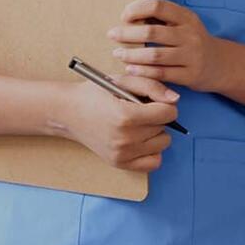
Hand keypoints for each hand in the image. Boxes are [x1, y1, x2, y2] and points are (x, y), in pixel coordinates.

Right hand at [60, 73, 176, 171]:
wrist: (68, 111)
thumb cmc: (96, 93)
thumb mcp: (123, 80)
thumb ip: (153, 87)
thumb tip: (175, 100)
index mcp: (126, 116)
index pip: (169, 113)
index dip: (164, 104)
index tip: (152, 101)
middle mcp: (125, 139)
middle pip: (165, 128)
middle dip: (157, 117)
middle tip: (138, 112)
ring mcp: (122, 154)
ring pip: (163, 144)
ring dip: (155, 133)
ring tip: (138, 124)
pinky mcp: (119, 163)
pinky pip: (154, 162)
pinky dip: (152, 151)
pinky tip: (140, 139)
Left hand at [108, 0, 220, 93]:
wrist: (220, 64)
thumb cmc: (192, 42)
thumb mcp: (183, 24)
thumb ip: (160, 19)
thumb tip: (128, 16)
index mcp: (186, 17)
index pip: (158, 6)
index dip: (137, 9)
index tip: (124, 17)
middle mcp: (190, 35)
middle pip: (152, 32)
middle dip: (127, 34)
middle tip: (112, 35)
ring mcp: (191, 56)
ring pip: (155, 55)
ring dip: (131, 55)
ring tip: (118, 54)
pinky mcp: (190, 75)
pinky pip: (161, 73)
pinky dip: (142, 71)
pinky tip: (130, 69)